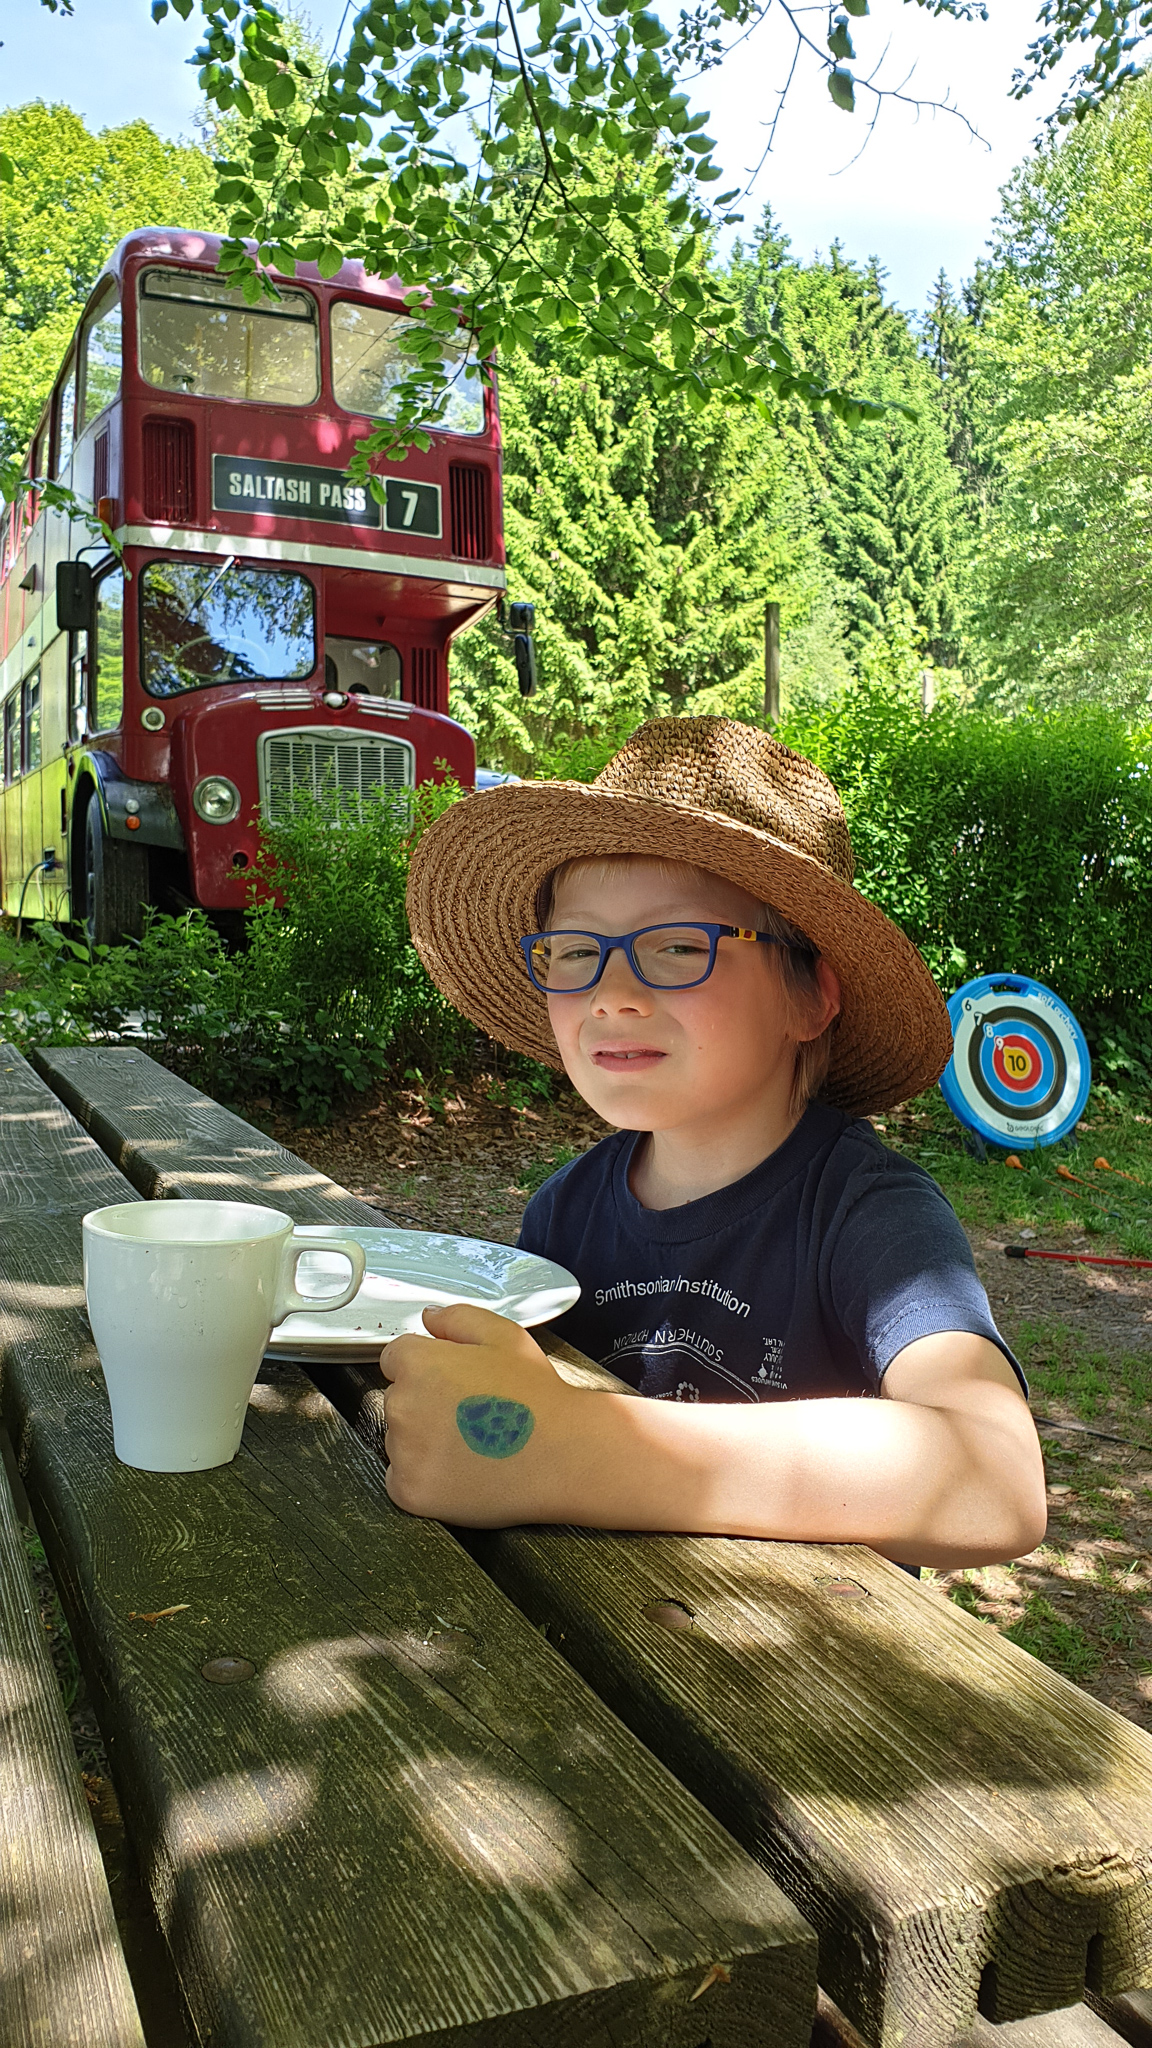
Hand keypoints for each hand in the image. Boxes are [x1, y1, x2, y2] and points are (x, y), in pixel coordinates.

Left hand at [381, 1304, 571, 1523]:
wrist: (564, 1456)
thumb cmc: (539, 1398)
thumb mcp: (505, 1336)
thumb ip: (457, 1318)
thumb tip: (429, 1317)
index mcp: (419, 1363)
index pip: (396, 1359)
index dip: (428, 1369)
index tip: (451, 1384)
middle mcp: (402, 1406)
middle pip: (398, 1400)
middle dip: (426, 1405)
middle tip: (470, 1414)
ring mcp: (404, 1452)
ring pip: (400, 1441)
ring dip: (424, 1442)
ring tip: (472, 1444)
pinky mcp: (410, 1491)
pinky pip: (402, 1481)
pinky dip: (425, 1479)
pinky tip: (462, 1470)